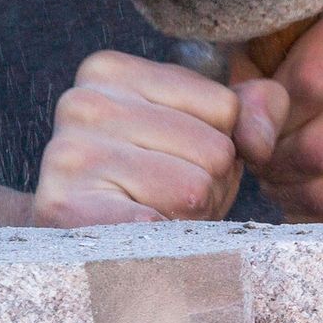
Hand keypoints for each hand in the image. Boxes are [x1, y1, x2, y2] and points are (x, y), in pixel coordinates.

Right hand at [34, 50, 288, 225]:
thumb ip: (253, 109)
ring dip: (188, 221)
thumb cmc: (149, 186)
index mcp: (110, 71)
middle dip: (207, 188)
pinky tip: (137, 244)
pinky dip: (163, 246)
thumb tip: (258, 141)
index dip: (219, 147)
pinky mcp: (64, 208)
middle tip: (162, 201)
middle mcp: (83, 102)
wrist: (71, 252)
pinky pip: (158, 230)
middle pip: (213, 151)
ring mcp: (70, 153)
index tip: (173, 161)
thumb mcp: (201, 131)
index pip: (224, 107)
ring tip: (149, 219)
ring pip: (194, 192)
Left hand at [252, 0, 322, 224]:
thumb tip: (253, 142)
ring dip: (294, 193)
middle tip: (264, 162)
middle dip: (276, 165)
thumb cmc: (317, 56)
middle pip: (321, 146)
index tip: (257, 127)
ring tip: (284, 176)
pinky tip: (311, 197)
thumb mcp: (272, 50)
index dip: (268, 120)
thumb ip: (251, 88)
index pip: (307, 86)